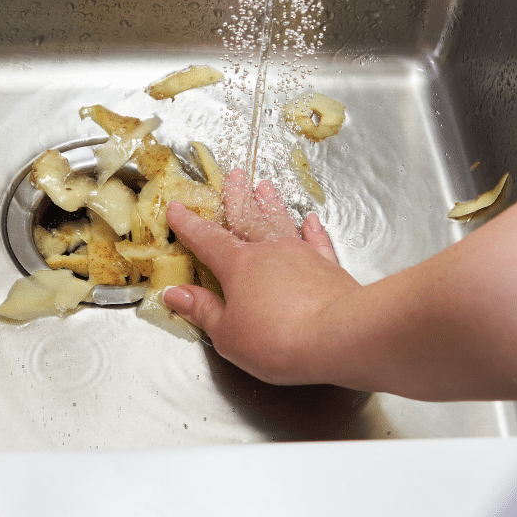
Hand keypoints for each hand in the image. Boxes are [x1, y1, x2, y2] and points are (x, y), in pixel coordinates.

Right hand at [164, 169, 361, 385]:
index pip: (207, 239)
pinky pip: (318, 241)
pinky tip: (311, 220)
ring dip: (271, 205)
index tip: (177, 209)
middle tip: (233, 176)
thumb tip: (175, 293)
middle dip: (237, 198)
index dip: (189, 225)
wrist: (341, 337)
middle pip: (247, 218)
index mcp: (238, 265)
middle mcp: (269, 251)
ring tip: (265, 187)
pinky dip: (314, 230)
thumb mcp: (228, 334)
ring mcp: (302, 255)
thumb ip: (202, 310)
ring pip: (281, 222)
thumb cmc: (278, 339)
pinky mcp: (329, 267)